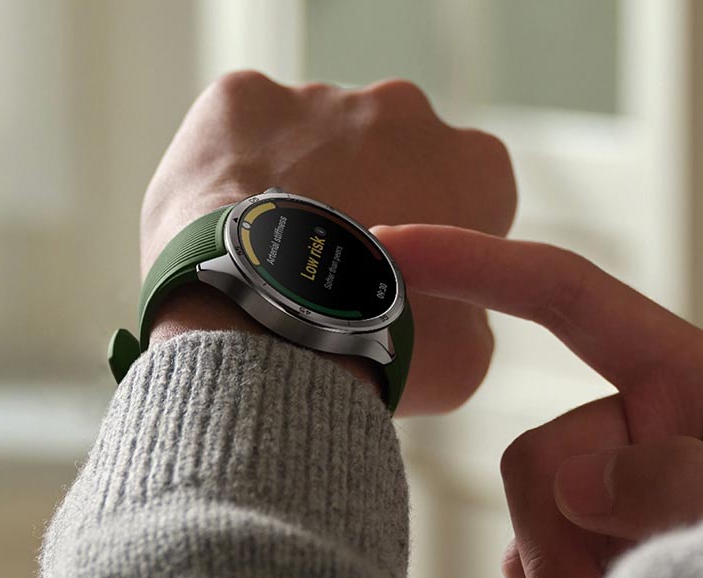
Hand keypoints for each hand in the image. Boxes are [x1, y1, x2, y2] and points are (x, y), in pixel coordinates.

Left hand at [141, 72, 516, 414]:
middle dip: (367, 196)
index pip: (466, 192)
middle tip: (330, 270)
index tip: (398, 277)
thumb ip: (469, 310)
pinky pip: (238, 129)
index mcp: (477, 165)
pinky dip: (231, 168)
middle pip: (387, 154)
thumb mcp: (465, 355)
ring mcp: (322, 96)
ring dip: (300, 183)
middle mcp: (406, 109)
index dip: (432, 237)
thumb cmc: (376, 346)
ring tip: (270, 259)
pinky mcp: (243, 96)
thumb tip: (446, 311)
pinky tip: (226, 226)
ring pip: (311, 140)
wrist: (274, 329)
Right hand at [379, 224, 702, 577]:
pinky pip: (519, 577)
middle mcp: (629, 427)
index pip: (565, 295)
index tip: (391, 243)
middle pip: (530, 459)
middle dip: (571, 545)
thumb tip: (578, 479)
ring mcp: (594, 495)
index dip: (475, 261)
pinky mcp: (574, 552)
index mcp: (682, 379)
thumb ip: (684, 479)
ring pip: (519, 531)